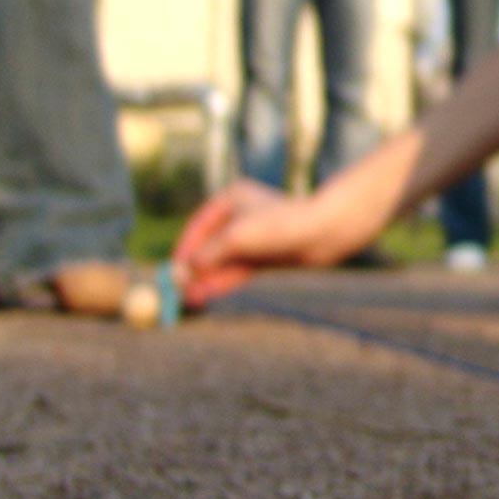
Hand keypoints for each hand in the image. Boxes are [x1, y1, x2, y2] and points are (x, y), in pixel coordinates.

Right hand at [171, 177, 371, 305]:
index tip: (172, 270)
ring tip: (191, 299)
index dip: (185, 249)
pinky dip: (223, 281)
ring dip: (207, 279)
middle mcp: (241, 216)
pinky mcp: (266, 255)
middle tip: (180, 291)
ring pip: (224, 261)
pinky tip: (208, 294)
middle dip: (195, 269)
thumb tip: (185, 271)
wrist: (326, 232)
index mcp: (232, 198)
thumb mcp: (237, 237)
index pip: (199, 226)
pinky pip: (238, 269)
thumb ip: (208, 254)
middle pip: (210, 246)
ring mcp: (254, 237)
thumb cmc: (281, 224)